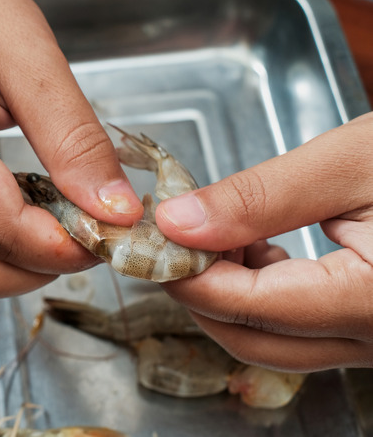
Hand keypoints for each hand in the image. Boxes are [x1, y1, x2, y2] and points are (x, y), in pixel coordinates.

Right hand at [0, 0, 141, 304]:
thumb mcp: (33, 64)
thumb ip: (75, 144)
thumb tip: (113, 213)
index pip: (0, 229)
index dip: (63, 247)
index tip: (108, 235)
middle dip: (34, 272)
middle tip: (84, 243)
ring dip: (4, 275)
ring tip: (50, 238)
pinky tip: (13, 230)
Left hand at [156, 112, 372, 370]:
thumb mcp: (355, 162)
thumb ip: (260, 197)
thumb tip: (177, 223)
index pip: (246, 309)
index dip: (185, 274)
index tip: (152, 238)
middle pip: (252, 339)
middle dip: (199, 291)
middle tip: (175, 236)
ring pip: (274, 342)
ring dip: (229, 295)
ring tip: (218, 233)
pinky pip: (303, 330)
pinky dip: (263, 296)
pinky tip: (256, 250)